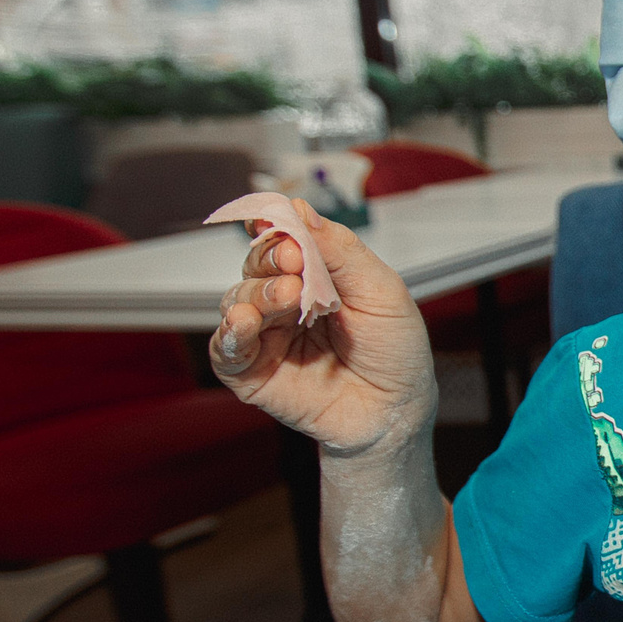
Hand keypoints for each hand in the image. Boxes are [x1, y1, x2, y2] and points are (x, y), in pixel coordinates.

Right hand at [211, 199, 438, 454]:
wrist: (397, 411)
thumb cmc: (395, 351)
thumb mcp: (381, 291)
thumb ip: (341, 251)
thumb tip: (300, 210)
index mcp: (315, 276)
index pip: (282, 241)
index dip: (275, 228)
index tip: (278, 220)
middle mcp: (285, 302)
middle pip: (256, 267)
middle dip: (269, 259)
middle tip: (291, 260)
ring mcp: (267, 336)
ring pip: (238, 301)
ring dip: (257, 292)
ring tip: (286, 295)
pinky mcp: (252, 373)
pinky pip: (226, 349)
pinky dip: (229, 332)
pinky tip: (242, 321)